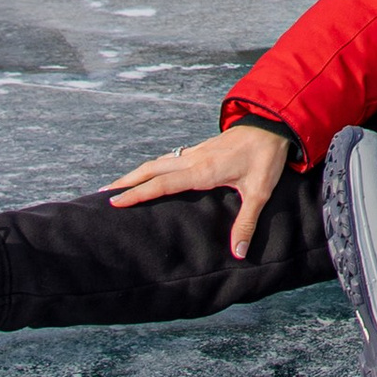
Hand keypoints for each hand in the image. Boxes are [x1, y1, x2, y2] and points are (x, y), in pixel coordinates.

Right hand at [107, 121, 292, 262]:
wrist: (273, 124)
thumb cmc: (265, 158)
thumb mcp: (259, 192)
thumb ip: (246, 222)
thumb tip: (238, 252)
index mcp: (202, 170)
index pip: (161, 183)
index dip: (137, 193)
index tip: (113, 201)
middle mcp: (193, 159)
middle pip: (151, 169)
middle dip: (126, 181)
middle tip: (102, 193)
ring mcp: (196, 152)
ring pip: (158, 161)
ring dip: (137, 173)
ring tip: (118, 184)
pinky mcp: (202, 149)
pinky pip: (170, 158)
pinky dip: (154, 166)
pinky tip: (151, 173)